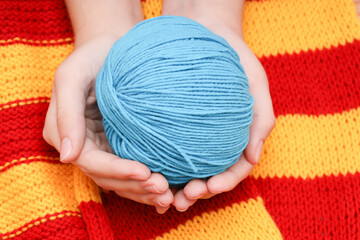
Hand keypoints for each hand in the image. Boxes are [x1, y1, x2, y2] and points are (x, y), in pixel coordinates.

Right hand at [43, 0, 173, 213]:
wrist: (112, 46)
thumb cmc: (91, 56)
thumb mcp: (71, 76)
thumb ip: (66, 114)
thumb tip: (67, 158)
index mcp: (67, 134)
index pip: (91, 162)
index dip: (117, 171)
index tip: (144, 172)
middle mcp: (85, 145)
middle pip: (108, 177)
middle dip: (134, 186)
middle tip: (164, 190)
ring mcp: (105, 147)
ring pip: (121, 180)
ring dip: (143, 191)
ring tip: (169, 195)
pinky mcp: (123, 144)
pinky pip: (133, 169)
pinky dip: (147, 183)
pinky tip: (169, 190)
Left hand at [162, 0, 274, 210]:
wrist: (205, 31)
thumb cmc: (235, 56)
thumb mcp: (256, 82)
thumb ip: (261, 118)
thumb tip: (254, 157)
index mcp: (239, 135)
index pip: (236, 168)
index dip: (223, 183)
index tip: (207, 188)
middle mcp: (217, 139)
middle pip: (210, 174)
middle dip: (198, 193)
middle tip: (180, 199)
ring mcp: (195, 133)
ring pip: (188, 167)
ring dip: (176, 186)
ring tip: (162, 194)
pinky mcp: (175, 123)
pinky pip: (169, 146)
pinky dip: (162, 162)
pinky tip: (148, 168)